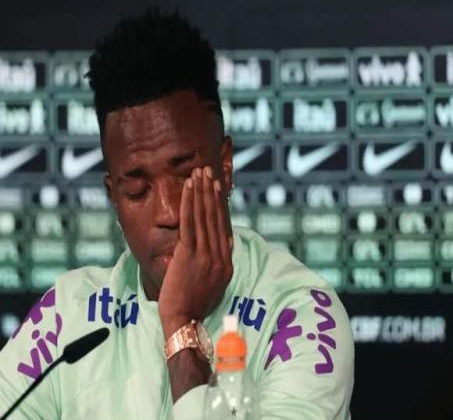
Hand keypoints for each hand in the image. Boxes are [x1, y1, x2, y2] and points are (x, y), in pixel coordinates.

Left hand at [158, 166, 232, 338]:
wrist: (184, 321)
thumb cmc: (195, 305)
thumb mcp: (215, 284)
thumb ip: (219, 262)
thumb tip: (222, 243)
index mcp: (226, 262)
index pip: (223, 226)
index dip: (220, 205)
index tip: (217, 188)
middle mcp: (219, 255)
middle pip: (215, 217)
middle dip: (211, 192)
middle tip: (209, 172)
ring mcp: (205, 254)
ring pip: (203, 215)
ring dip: (201, 191)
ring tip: (199, 173)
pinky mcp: (189, 253)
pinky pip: (189, 221)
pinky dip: (189, 202)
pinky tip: (188, 187)